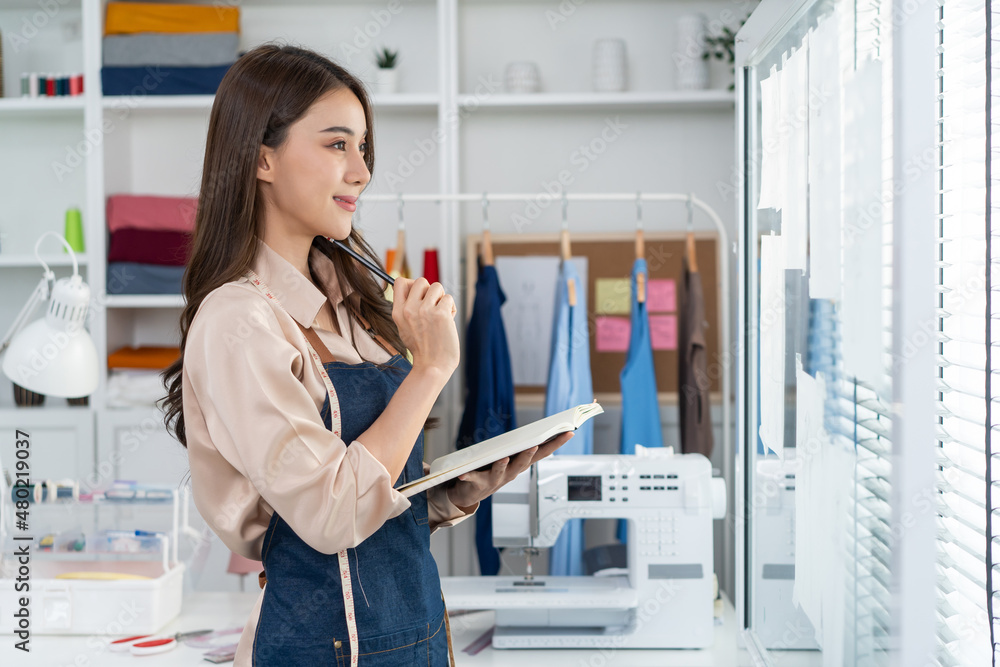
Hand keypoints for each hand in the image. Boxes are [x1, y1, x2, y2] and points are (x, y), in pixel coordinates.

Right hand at [391, 277, 458, 376]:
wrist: (432, 367)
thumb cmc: (422, 349)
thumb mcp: (404, 328)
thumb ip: (407, 309)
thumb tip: (413, 287)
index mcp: (398, 312)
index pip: (399, 282)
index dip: (411, 284)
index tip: (419, 295)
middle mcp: (409, 309)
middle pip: (420, 281)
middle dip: (430, 291)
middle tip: (433, 306)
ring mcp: (425, 310)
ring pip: (437, 286)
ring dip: (442, 299)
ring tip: (441, 315)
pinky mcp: (441, 314)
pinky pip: (449, 298)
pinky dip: (451, 308)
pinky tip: (448, 322)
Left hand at [446, 432, 574, 510]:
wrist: (470, 494)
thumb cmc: (490, 471)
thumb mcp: (508, 458)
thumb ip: (520, 447)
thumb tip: (535, 430)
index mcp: (519, 465)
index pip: (541, 453)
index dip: (555, 443)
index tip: (569, 432)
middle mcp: (510, 474)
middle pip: (522, 464)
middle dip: (528, 455)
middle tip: (534, 445)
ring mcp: (494, 480)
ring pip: (500, 472)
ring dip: (503, 466)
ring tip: (504, 459)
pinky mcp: (477, 483)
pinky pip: (472, 479)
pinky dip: (469, 476)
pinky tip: (464, 473)